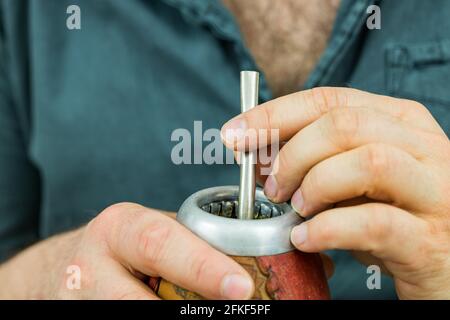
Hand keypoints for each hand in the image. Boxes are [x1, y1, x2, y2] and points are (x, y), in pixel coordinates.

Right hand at [0, 203, 253, 298]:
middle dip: (189, 312)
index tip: (240, 288)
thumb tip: (248, 265)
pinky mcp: (78, 319)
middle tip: (233, 309)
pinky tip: (183, 311)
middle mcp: (91, 266)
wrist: (67, 269)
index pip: (161, 243)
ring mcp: (79, 302)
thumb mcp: (150, 233)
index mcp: (119, 228)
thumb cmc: (125, 249)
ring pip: (128, 314)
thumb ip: (188, 244)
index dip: (202, 267)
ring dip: (182, 318)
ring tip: (208, 309)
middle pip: (136, 298)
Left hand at [221, 87, 449, 298]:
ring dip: (315, 185)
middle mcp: (422, 146)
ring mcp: (434, 190)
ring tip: (295, 209)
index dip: (273, 115)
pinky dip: (326, 230)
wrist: (446, 263)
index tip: (233, 134)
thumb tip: (258, 154)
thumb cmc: (393, 216)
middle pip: (344, 124)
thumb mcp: (354, 180)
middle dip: (292, 154)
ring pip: (367, 163)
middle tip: (272, 186)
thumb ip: (317, 161)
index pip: (328, 100)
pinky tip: (304, 240)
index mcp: (400, 121)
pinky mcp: (430, 239)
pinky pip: (373, 223)